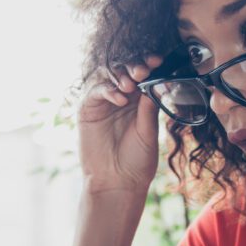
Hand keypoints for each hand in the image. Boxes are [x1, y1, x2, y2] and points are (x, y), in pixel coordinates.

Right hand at [77, 55, 161, 196]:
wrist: (117, 183)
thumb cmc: (137, 161)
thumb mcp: (149, 132)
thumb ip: (149, 109)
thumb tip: (156, 83)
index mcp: (139, 101)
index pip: (143, 76)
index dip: (149, 65)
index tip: (158, 62)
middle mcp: (121, 98)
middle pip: (125, 70)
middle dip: (135, 66)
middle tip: (143, 70)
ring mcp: (103, 103)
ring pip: (108, 75)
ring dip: (121, 75)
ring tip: (131, 84)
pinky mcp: (87, 110)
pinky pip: (96, 91)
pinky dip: (108, 90)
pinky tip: (119, 99)